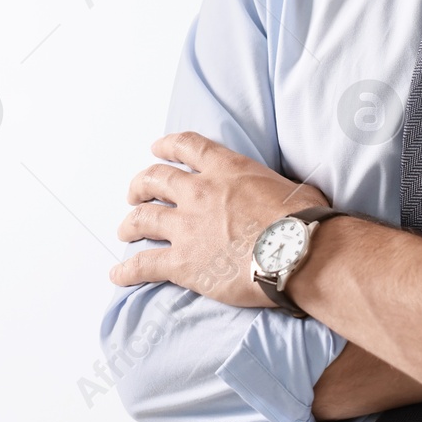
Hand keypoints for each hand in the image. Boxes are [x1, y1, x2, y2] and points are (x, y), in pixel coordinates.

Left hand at [109, 131, 329, 307]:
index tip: (156, 148)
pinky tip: (118, 275)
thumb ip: (267, 186)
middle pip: (156, 179)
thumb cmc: (303, 221)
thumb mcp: (287, 186)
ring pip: (143, 218)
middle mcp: (199, 192)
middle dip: (141, 185)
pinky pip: (145, 265)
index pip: (187, 147)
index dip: (167, 146)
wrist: (297, 253)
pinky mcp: (182, 262)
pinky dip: (128, 271)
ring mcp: (186, 227)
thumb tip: (276, 195)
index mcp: (225, 169)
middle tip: (135, 192)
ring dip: (130, 223)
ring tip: (125, 230)